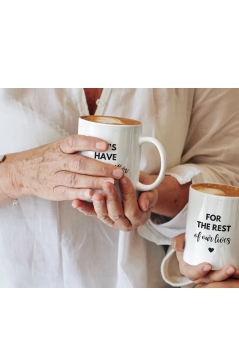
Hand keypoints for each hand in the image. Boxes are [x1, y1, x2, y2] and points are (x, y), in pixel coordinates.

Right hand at [0, 135, 123, 201]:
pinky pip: (68, 193)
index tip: (106, 145)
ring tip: (111, 184)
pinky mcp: (54, 191)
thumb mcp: (59, 147)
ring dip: (94, 182)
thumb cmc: (49, 158)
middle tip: (118, 172)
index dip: (90, 143)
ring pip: (76, 179)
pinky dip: (80, 194)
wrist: (22, 173)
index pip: (74, 142)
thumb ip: (78, 147)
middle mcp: (56, 161)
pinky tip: (93, 195)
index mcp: (59, 147)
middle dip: (100, 168)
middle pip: (79, 164)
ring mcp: (54, 177)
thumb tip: (108, 145)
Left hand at [72, 176, 157, 231]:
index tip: (123, 178)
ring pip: (104, 215)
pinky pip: (91, 214)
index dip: (128, 194)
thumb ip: (149, 196)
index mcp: (140, 218)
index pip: (133, 209)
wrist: (139, 193)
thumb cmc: (144, 190)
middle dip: (112, 198)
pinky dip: (83, 208)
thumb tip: (144, 204)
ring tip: (94, 193)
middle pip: (117, 213)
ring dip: (98, 204)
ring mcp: (112, 221)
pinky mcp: (101, 217)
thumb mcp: (151, 191)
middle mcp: (125, 223)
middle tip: (107, 183)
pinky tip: (76, 202)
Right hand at [172, 233, 238, 285]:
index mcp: (190, 269)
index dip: (199, 271)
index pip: (193, 273)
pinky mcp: (226, 271)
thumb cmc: (190, 243)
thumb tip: (177, 245)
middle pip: (212, 278)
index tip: (207, 265)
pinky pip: (235, 274)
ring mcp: (216, 274)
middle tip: (230, 268)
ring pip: (226, 278)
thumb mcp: (182, 240)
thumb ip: (178, 240)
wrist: (199, 241)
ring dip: (236, 275)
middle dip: (222, 275)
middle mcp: (203, 275)